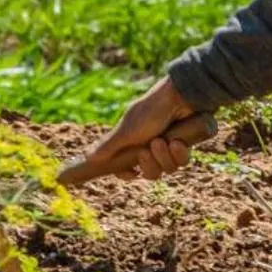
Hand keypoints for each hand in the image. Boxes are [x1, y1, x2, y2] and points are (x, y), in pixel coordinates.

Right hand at [78, 77, 199, 182]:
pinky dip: (178, 153)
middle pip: (150, 173)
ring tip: (161, 140)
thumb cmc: (149, 112)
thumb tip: (87, 158)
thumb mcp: (126, 131)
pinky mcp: (185, 145)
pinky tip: (177, 141)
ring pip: (167, 169)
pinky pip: (182, 161)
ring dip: (163, 157)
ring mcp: (168, 147)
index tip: (132, 173)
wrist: (178, 97)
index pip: (127, 168)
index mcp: (133, 143)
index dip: (128, 174)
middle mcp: (150, 147)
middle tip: (146, 150)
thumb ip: (108, 146)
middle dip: (149, 165)